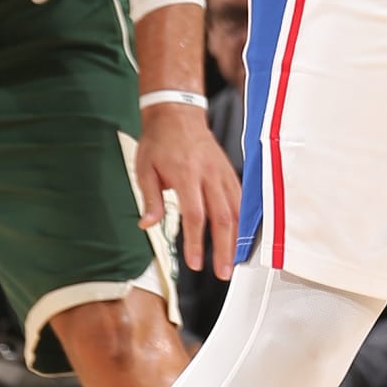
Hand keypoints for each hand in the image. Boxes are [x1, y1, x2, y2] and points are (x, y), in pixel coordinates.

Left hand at [136, 102, 239, 280]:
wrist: (177, 113)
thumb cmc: (160, 141)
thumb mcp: (144, 168)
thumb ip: (150, 199)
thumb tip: (148, 225)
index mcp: (186, 174)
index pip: (194, 215)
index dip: (195, 242)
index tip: (195, 263)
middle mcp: (209, 175)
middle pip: (222, 217)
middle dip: (224, 249)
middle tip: (223, 272)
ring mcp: (222, 173)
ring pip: (236, 210)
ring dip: (236, 239)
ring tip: (233, 261)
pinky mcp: (229, 172)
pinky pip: (240, 199)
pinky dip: (242, 220)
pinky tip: (239, 236)